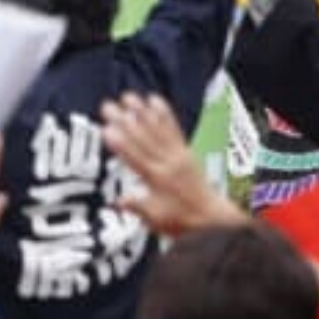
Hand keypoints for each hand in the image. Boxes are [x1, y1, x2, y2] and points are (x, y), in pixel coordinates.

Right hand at [101, 93, 242, 236]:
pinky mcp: (185, 151)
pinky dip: (164, 113)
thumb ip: (137, 207)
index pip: (134, 157)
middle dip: (123, 121)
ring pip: (157, 129)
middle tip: (108, 107)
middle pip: (142, 138)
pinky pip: (173, 128)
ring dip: (141, 112)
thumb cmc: (183, 221)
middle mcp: (167, 163)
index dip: (120, 143)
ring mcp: (177, 154)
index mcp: (157, 179)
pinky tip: (154, 101)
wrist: (211, 218)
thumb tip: (117, 201)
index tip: (106, 129)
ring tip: (128, 97)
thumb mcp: (155, 219)